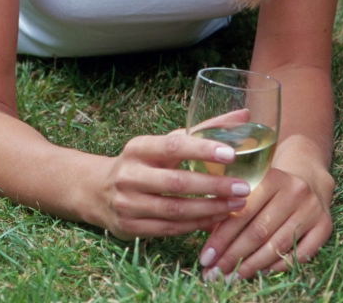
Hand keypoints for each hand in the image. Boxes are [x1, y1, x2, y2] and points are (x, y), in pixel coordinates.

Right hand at [95, 128, 252, 239]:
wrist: (99, 191)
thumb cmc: (144, 162)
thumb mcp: (164, 143)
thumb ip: (203, 130)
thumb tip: (243, 114)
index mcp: (139, 148)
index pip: (173, 146)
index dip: (202, 149)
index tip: (231, 153)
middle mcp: (130, 175)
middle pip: (176, 182)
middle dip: (213, 186)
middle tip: (243, 187)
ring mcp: (128, 203)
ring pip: (175, 210)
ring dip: (210, 209)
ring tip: (236, 205)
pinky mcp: (130, 227)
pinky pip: (170, 229)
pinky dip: (196, 225)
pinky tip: (216, 219)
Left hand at [198, 165, 334, 279]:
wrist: (309, 175)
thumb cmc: (270, 183)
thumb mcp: (252, 182)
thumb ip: (231, 202)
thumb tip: (204, 232)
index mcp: (272, 176)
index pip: (243, 212)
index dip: (222, 237)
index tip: (205, 257)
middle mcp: (295, 191)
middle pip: (259, 232)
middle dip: (233, 256)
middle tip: (214, 273)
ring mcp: (312, 209)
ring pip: (278, 246)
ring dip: (252, 266)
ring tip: (232, 276)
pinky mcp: (325, 226)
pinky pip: (301, 254)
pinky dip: (279, 266)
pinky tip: (261, 272)